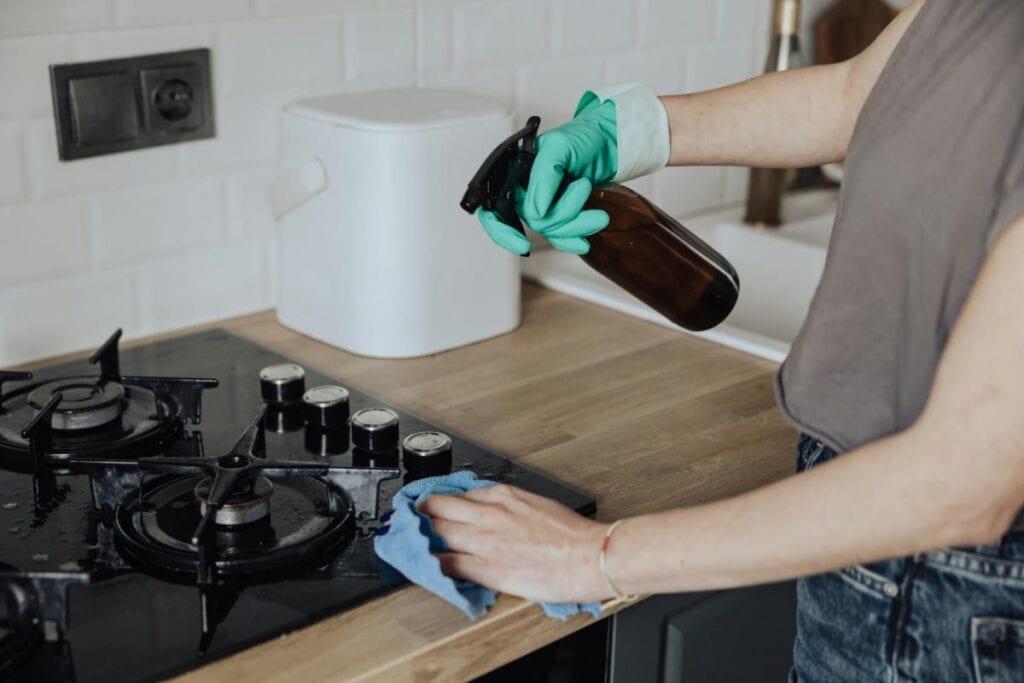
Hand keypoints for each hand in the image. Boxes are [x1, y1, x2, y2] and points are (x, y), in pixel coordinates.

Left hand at [419, 483, 611, 603]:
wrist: (590, 555)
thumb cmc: (572, 534)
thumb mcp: (536, 503)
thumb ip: (509, 505)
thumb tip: (491, 509)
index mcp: (502, 495)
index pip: (456, 495)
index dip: (436, 501)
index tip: (427, 507)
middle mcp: (488, 513)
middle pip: (437, 508)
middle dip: (418, 515)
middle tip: (406, 522)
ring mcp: (484, 541)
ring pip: (435, 533)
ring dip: (418, 537)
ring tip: (406, 543)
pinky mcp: (486, 568)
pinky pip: (446, 564)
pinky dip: (430, 564)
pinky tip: (423, 566)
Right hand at [476, 95, 617, 255]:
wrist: (610, 143)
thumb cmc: (583, 136)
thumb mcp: (559, 147)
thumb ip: (542, 178)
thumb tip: (536, 211)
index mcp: (512, 171)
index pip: (492, 208)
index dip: (502, 230)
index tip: (522, 243)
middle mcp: (523, 189)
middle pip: (530, 220)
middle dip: (561, 214)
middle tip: (583, 188)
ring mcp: (541, 203)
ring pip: (549, 230)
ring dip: (575, 225)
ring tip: (597, 209)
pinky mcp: (558, 213)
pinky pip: (558, 236)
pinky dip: (573, 239)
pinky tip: (585, 238)